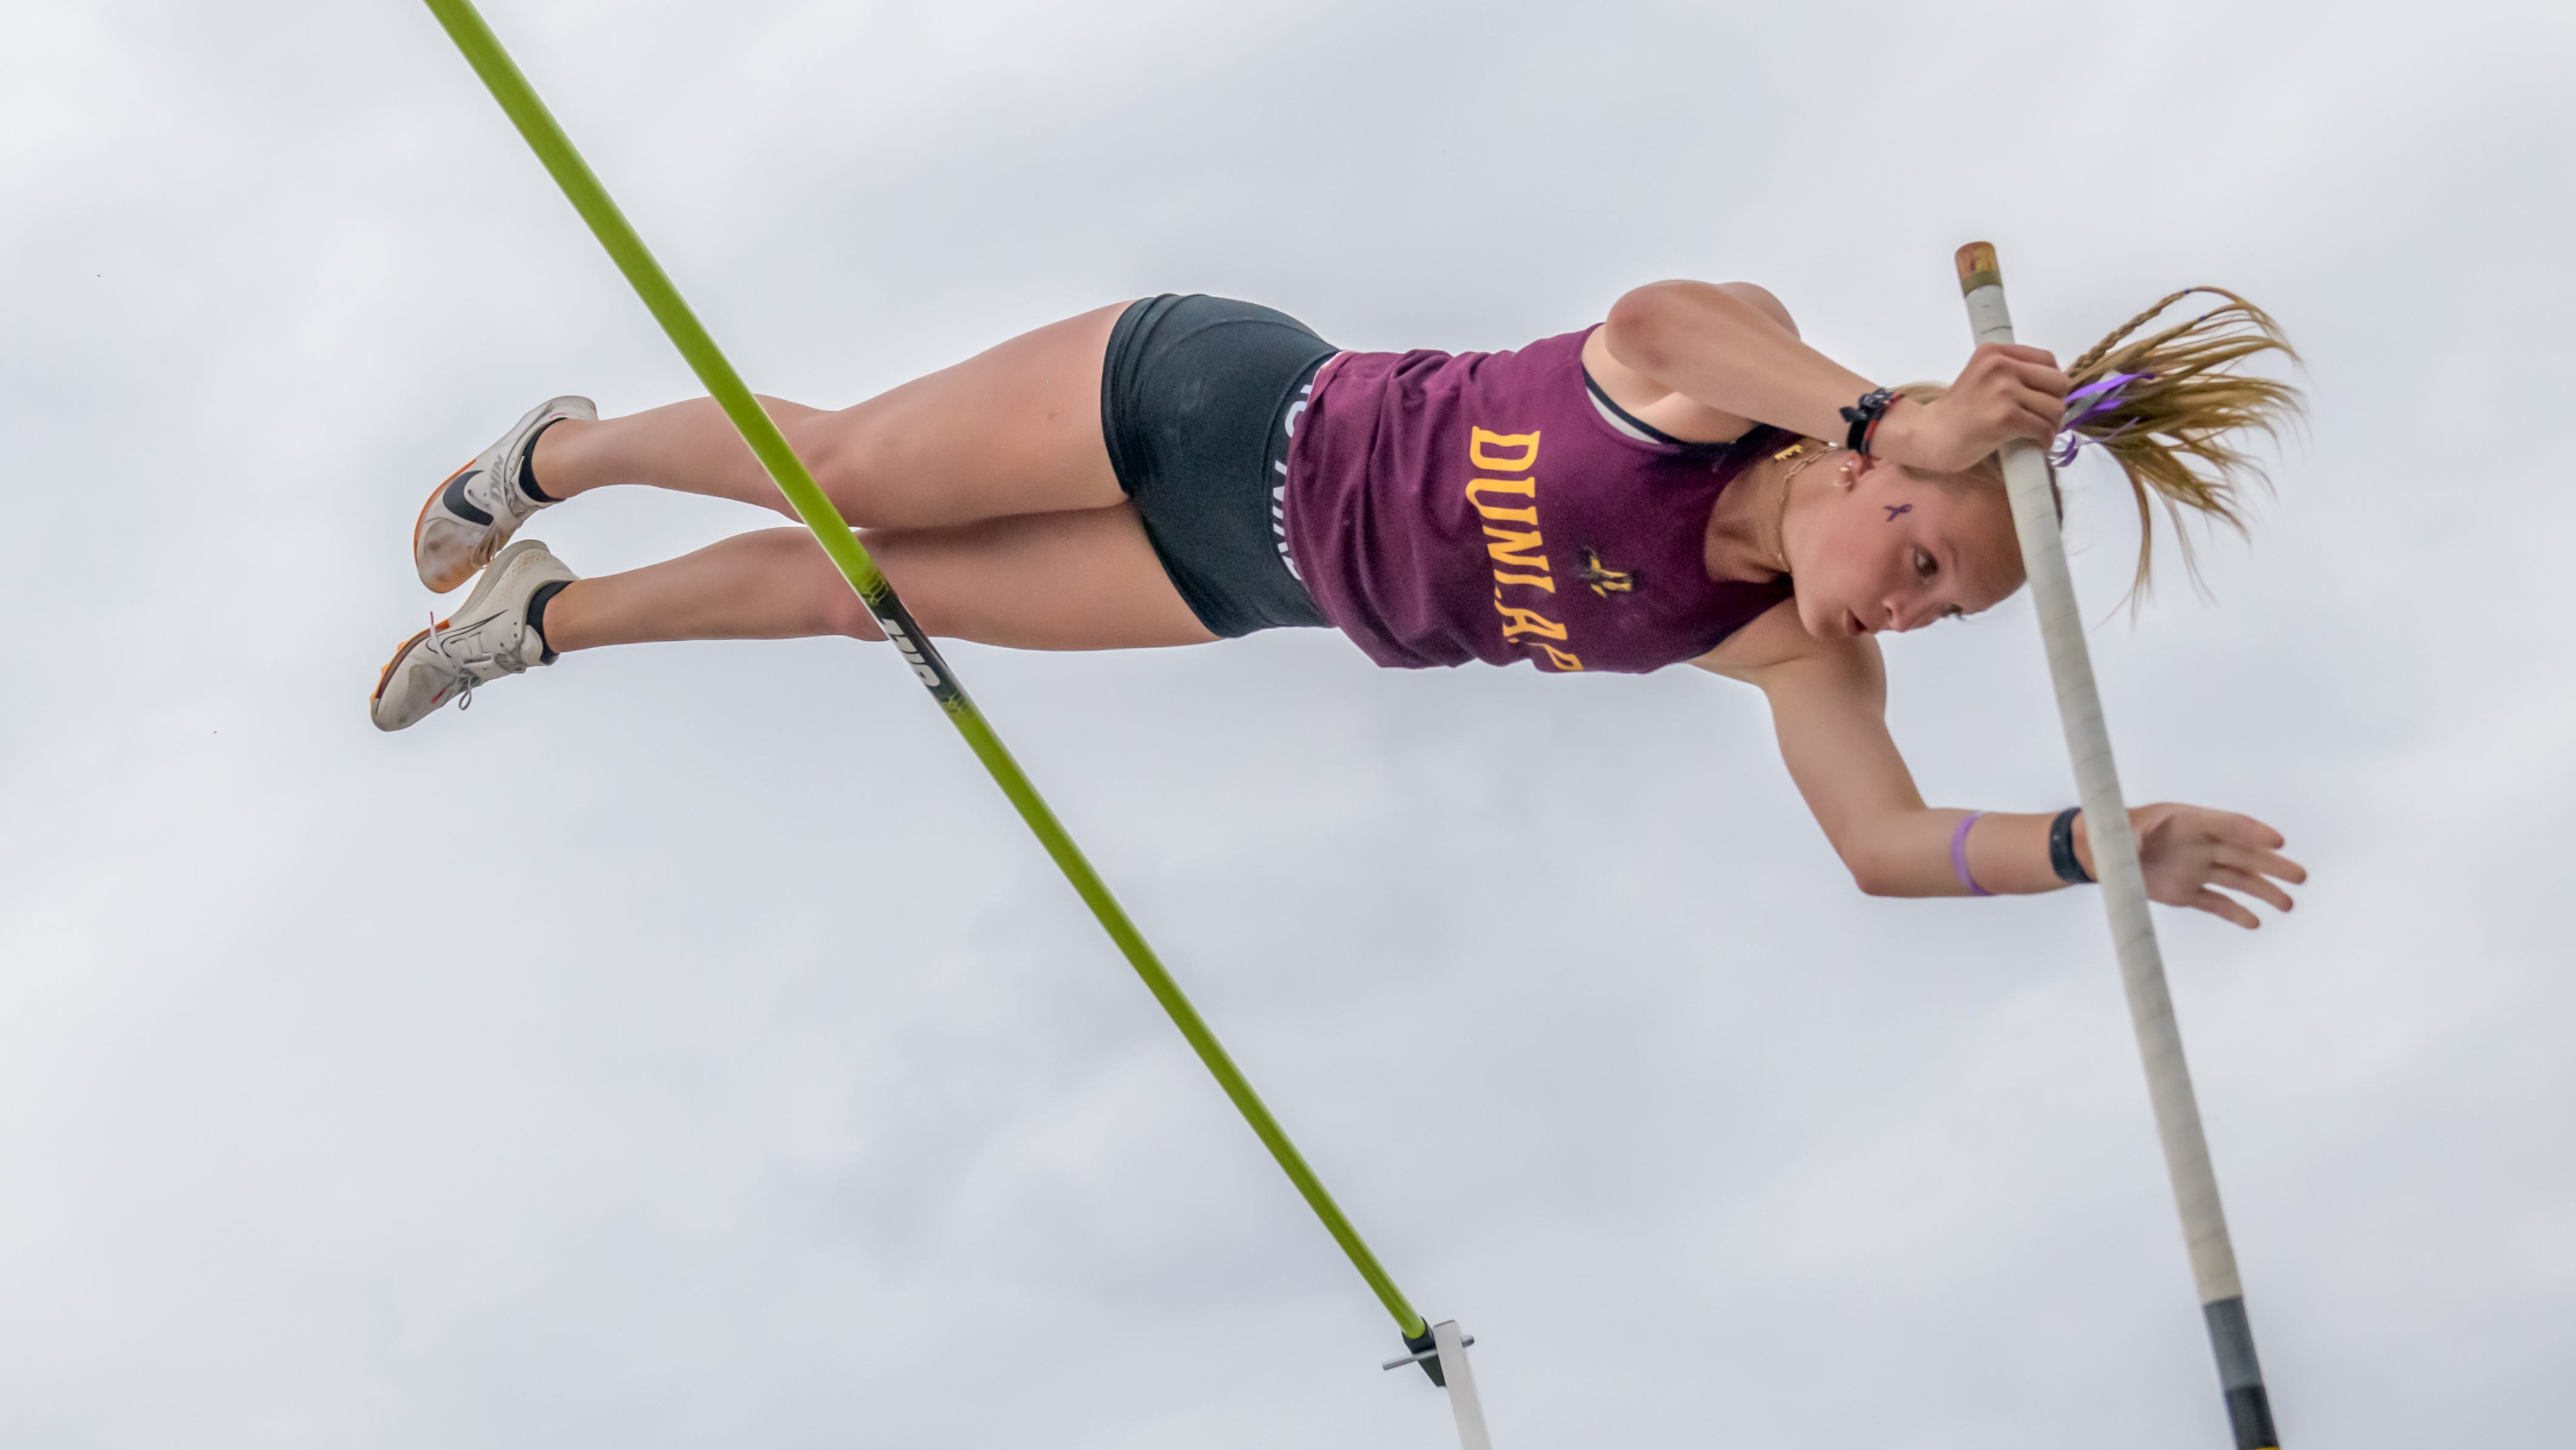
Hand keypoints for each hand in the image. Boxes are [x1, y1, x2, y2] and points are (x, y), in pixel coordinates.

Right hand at [1873, 343, 2069, 474]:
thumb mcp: (1982, 378)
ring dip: (2052, 425)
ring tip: (2039, 433)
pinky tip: (2036, 444)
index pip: (2047, 359)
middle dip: (2057, 404)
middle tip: (2046, 419)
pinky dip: (2044, 439)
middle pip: (2057, 382)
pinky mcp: (2004, 417)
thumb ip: (2011, 374)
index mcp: (1994, 352)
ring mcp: (2002, 390)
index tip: (2045, 398)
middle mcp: (2000, 365)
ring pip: (2053, 408)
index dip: (2053, 382)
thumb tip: (2055, 387)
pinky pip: (2042, 428)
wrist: (1927, 435)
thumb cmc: (1956, 414)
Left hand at [2078, 803, 2305, 928]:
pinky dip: (2235, 913)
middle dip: (2272, 865)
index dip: (2252, 832)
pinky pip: (2216, 903)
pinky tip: (2255, 922)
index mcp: (2189, 822)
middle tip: (2301, 876)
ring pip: (2238, 881)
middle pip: (2244, 854)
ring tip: (2287, 905)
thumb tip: (2133, 840)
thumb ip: (2130, 833)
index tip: (2277, 842)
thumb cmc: (2112, 831)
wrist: (2100, 854)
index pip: (2228, 824)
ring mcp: (2196, 869)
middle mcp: (2200, 845)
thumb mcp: (2118, 826)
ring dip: (2263, 892)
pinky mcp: (2187, 892)